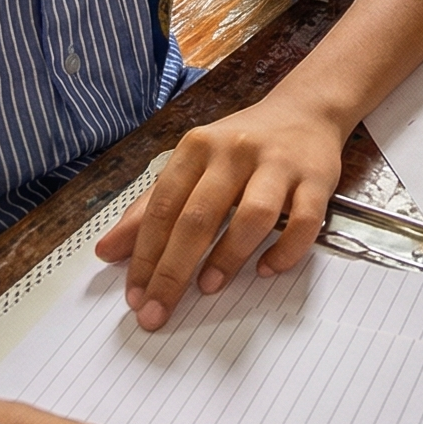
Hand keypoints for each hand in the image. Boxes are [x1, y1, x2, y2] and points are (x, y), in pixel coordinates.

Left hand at [93, 93, 348, 329]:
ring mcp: (278, 165)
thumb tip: (106, 251)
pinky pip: (303, 222)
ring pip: (252, 216)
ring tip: (208, 287)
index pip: (164, 206)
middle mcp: (235, 152)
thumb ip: (149, 208)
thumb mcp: (191, 166)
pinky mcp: (316, 180)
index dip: (145, 254)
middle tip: (158, 312)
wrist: (306, 111)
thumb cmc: (240, 147)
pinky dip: (284, 251)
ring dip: (227, 257)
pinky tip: (266, 270)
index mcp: (198, 147)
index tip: (135, 295)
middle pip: (199, 216)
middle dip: (173, 270)